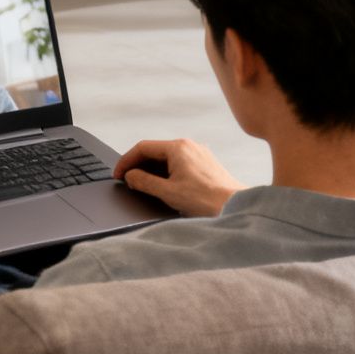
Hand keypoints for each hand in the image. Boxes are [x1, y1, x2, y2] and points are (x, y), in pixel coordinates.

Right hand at [113, 138, 243, 216]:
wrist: (236, 208)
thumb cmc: (206, 201)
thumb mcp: (167, 192)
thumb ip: (144, 182)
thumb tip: (130, 176)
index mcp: (178, 147)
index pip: (142, 148)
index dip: (126, 161)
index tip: (117, 175)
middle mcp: (189, 145)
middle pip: (154, 151)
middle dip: (138, 166)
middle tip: (127, 182)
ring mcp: (199, 154)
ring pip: (167, 158)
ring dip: (152, 170)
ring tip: (143, 187)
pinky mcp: (205, 164)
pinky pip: (179, 163)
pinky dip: (166, 173)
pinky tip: (164, 187)